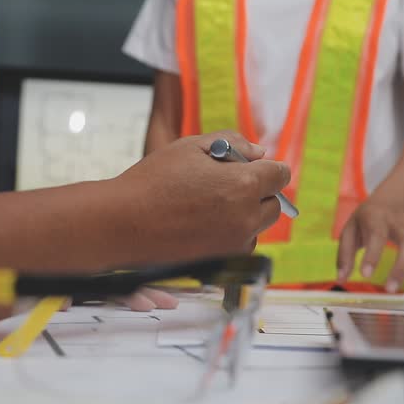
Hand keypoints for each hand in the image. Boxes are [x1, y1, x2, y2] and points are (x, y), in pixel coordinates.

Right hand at [110, 130, 290, 263]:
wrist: (122, 223)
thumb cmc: (153, 182)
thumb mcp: (192, 146)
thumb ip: (233, 143)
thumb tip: (259, 153)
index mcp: (243, 185)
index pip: (280, 175)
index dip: (268, 168)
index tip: (255, 168)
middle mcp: (246, 217)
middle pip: (274, 205)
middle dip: (260, 193)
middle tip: (229, 185)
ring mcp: (235, 243)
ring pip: (258, 227)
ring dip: (246, 215)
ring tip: (211, 205)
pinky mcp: (222, 260)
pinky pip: (240, 245)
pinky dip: (232, 234)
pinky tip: (204, 224)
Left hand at [337, 198, 403, 292]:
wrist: (395, 199)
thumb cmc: (371, 217)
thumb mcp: (350, 229)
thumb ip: (344, 254)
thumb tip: (341, 277)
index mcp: (377, 218)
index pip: (377, 235)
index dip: (372, 256)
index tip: (366, 274)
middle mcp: (400, 223)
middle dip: (402, 268)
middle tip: (390, 287)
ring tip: (397, 282)